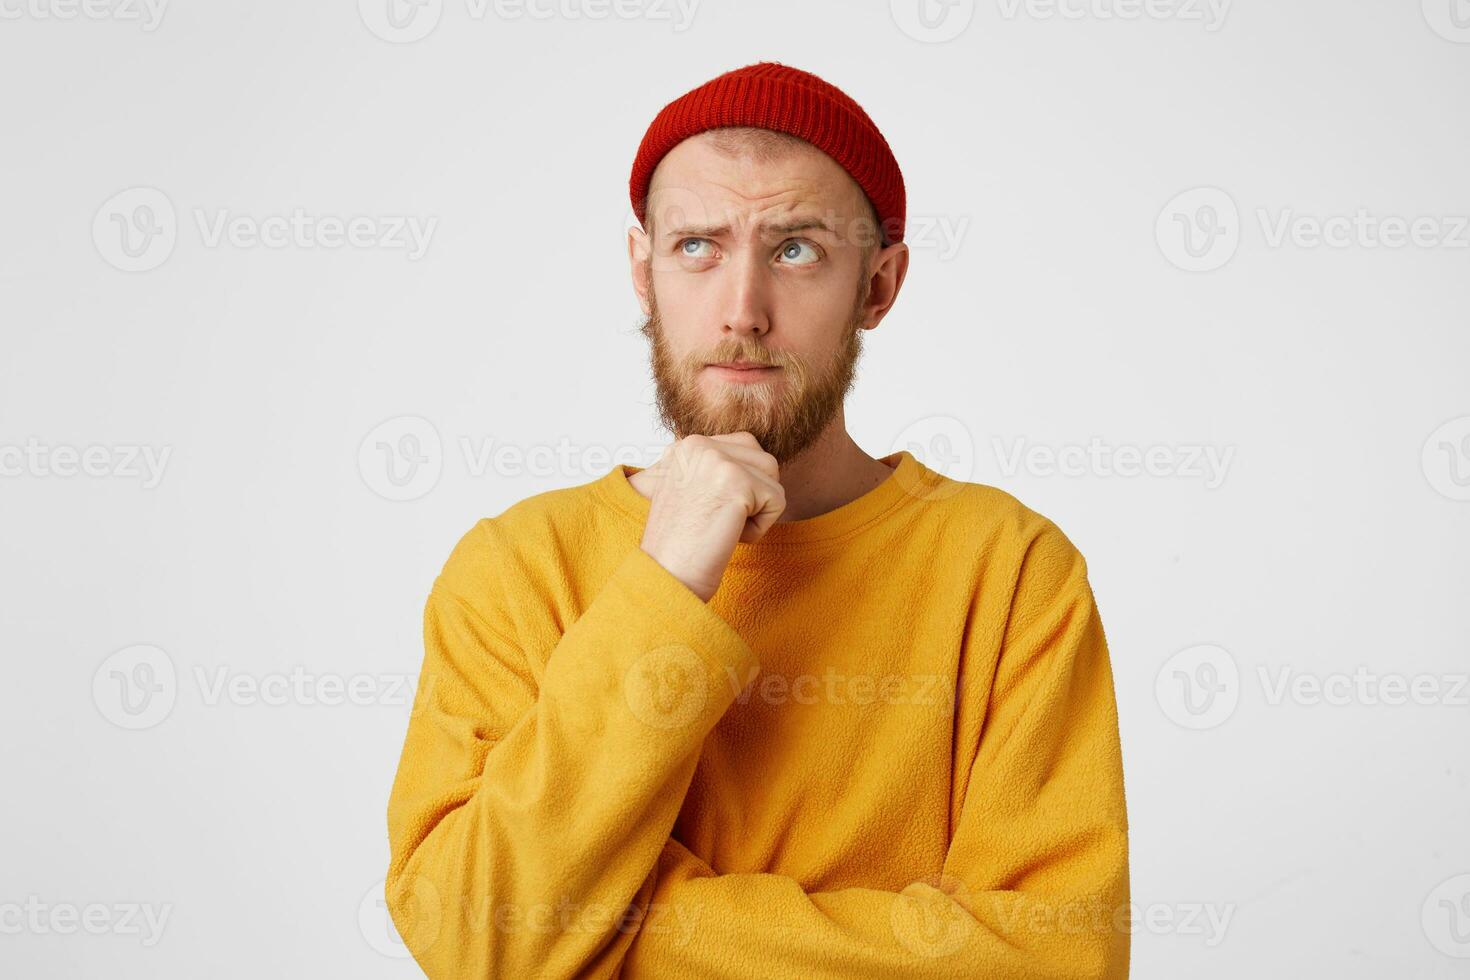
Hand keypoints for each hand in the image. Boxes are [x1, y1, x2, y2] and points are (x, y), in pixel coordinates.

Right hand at [633, 433, 785, 601]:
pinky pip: (778, 501)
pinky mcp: (737, 480)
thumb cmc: (677, 546)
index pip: (743, 448)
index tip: (707, 512)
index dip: (740, 489)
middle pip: (762, 459)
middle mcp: (698, 444)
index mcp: (686, 445)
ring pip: (773, 478)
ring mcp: (717, 460)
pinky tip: (726, 535)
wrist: (663, 575)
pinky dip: (759, 528)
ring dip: (757, 511)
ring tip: (722, 526)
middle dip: (754, 496)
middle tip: (717, 521)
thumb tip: (757, 460)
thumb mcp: (690, 491)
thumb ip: (715, 469)